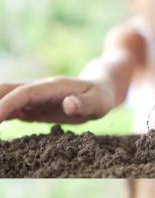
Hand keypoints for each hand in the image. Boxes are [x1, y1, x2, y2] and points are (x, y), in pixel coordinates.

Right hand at [0, 77, 114, 122]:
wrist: (100, 89)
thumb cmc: (101, 97)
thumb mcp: (100, 102)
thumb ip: (84, 104)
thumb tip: (68, 105)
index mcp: (52, 87)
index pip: (25, 93)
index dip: (8, 103)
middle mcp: (37, 89)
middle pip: (6, 91)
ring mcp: (32, 98)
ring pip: (4, 99)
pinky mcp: (31, 107)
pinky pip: (9, 110)